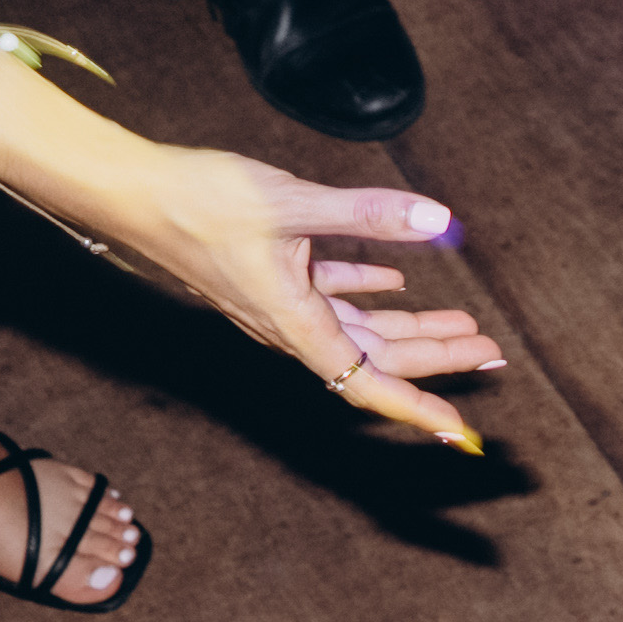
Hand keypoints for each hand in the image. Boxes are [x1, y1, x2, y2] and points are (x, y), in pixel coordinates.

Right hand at [109, 154, 508, 445]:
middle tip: (492, 351)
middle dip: (436, 357)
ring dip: (411, 326)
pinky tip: (396, 279)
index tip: (460, 429)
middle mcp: (289, 324)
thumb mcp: (293, 202)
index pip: (369, 383)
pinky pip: (329, 295)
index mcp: (296, 323)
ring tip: (463, 321)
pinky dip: (367, 289)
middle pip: (376, 357)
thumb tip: (436, 219)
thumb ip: (367, 214)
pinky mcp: (269, 277)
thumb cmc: (200, 201)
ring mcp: (278, 303)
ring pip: (358, 328)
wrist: (130, 191)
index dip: (417, 408)